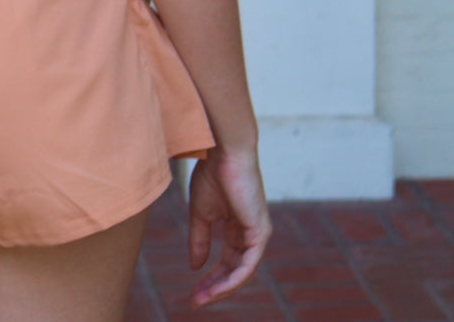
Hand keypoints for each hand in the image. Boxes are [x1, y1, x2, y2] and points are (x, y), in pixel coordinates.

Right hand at [186, 146, 271, 306]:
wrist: (224, 151)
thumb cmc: (212, 173)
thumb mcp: (201, 213)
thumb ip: (200, 239)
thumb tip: (196, 266)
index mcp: (238, 228)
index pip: (226, 262)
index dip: (210, 278)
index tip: (192, 292)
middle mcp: (250, 234)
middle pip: (234, 271)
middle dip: (215, 288)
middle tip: (196, 301)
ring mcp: (258, 234)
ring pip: (242, 273)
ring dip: (222, 288)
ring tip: (202, 298)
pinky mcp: (260, 232)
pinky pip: (248, 265)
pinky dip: (233, 279)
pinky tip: (217, 287)